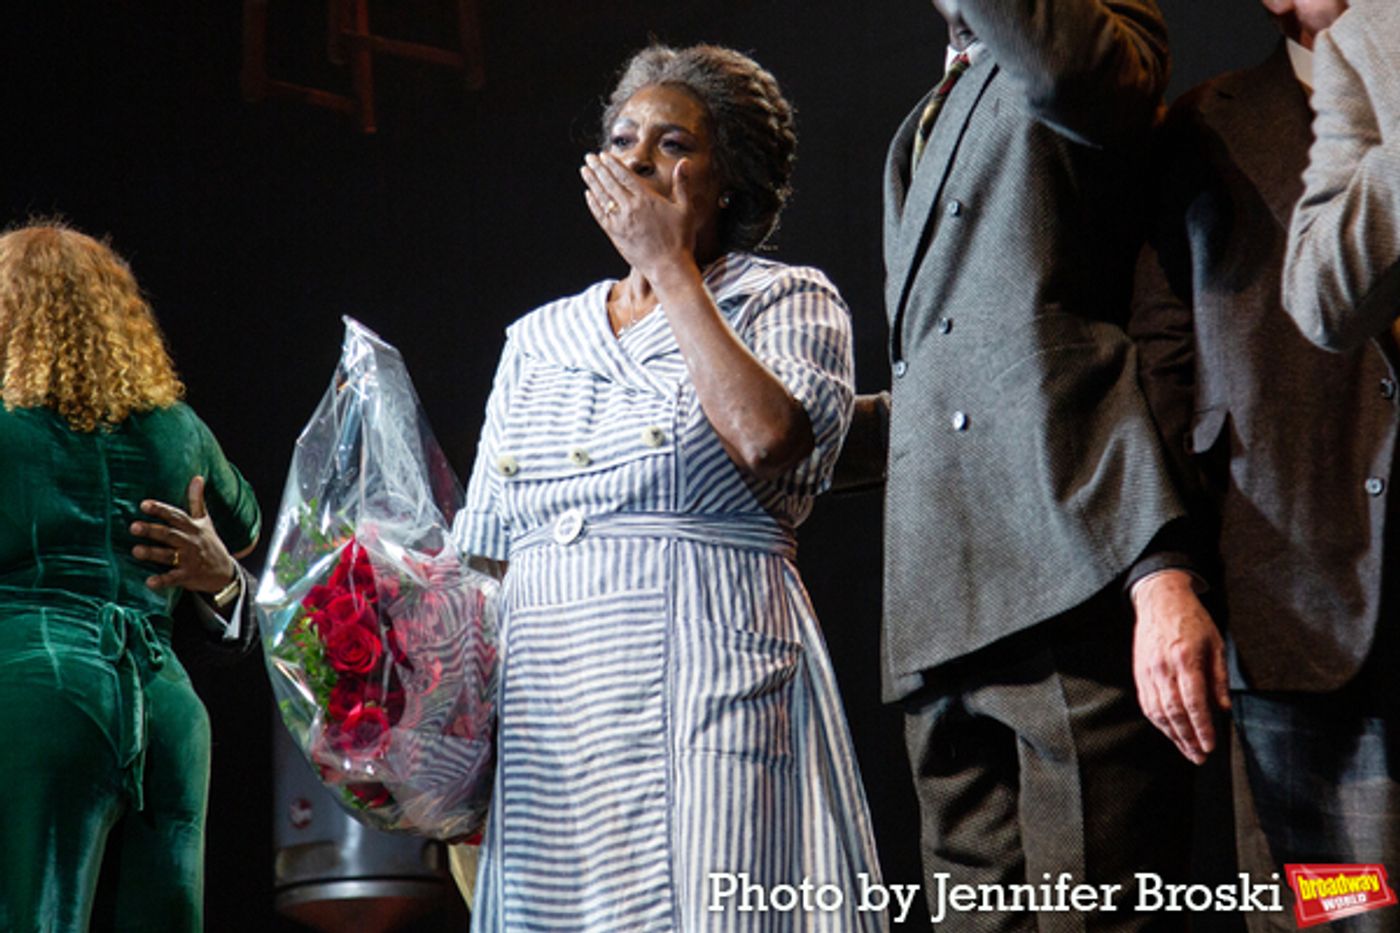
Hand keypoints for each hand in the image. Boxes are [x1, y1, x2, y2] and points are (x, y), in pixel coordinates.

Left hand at [131, 476, 238, 592]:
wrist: (225, 572)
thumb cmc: (210, 543)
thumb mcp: (205, 521)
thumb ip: (197, 500)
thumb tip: (197, 477)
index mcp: (192, 527)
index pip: (175, 516)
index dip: (160, 510)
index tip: (144, 504)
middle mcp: (190, 542)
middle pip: (169, 534)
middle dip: (152, 530)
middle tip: (133, 526)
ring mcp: (189, 560)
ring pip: (168, 555)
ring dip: (153, 553)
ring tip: (136, 551)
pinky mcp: (187, 576)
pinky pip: (173, 579)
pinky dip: (162, 581)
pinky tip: (149, 582)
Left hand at [580, 152, 697, 278]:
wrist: (668, 266)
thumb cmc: (680, 239)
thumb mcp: (685, 209)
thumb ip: (682, 184)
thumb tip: (685, 162)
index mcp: (646, 198)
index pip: (624, 175)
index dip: (612, 164)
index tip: (604, 155)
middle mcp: (631, 208)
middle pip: (609, 183)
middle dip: (598, 168)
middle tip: (589, 158)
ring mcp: (621, 222)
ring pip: (602, 197)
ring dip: (592, 182)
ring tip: (585, 171)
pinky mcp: (615, 235)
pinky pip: (600, 215)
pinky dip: (593, 204)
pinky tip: (588, 195)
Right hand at [1130, 569, 1229, 764]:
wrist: (1160, 600)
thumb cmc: (1192, 621)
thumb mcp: (1216, 644)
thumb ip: (1219, 678)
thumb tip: (1223, 709)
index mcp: (1185, 658)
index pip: (1194, 702)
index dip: (1202, 727)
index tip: (1211, 745)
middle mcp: (1163, 667)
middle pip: (1174, 712)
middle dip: (1188, 739)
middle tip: (1200, 757)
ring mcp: (1148, 671)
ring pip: (1158, 712)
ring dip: (1173, 735)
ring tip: (1187, 750)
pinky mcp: (1139, 673)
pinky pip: (1147, 704)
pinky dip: (1159, 722)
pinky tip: (1170, 732)